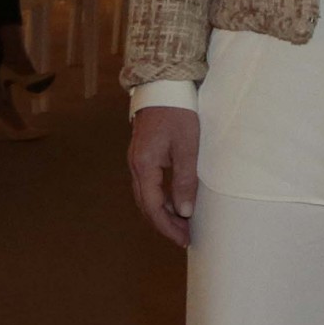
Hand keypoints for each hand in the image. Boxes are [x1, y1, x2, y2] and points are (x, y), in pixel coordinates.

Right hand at [128, 106, 199, 247]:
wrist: (164, 85)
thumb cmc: (178, 113)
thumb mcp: (187, 147)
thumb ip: (184, 180)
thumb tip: (184, 211)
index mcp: (144, 165)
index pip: (153, 207)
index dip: (168, 227)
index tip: (183, 239)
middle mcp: (136, 165)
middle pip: (146, 205)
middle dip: (165, 224)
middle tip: (184, 237)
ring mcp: (138, 160)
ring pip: (146, 196)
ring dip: (163, 212)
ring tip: (183, 224)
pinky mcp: (144, 154)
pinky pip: (149, 185)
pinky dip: (161, 198)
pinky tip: (176, 202)